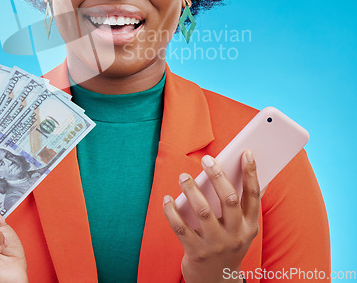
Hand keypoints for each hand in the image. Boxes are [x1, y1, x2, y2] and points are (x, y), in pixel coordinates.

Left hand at [163, 150, 262, 282]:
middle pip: (228, 200)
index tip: (245, 153)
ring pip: (202, 211)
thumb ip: (243, 205)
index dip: (251, 173)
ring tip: (183, 177)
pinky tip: (167, 199)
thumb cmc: (228, 244)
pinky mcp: (196, 252)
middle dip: (217, 176)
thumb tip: (250, 172)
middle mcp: (235, 235)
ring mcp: (215, 244)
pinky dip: (171, 211)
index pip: (253, 195)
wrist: (216, 281)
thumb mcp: (242, 229)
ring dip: (191, 190)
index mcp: (249, 226)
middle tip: (207, 160)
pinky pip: (180, 227)